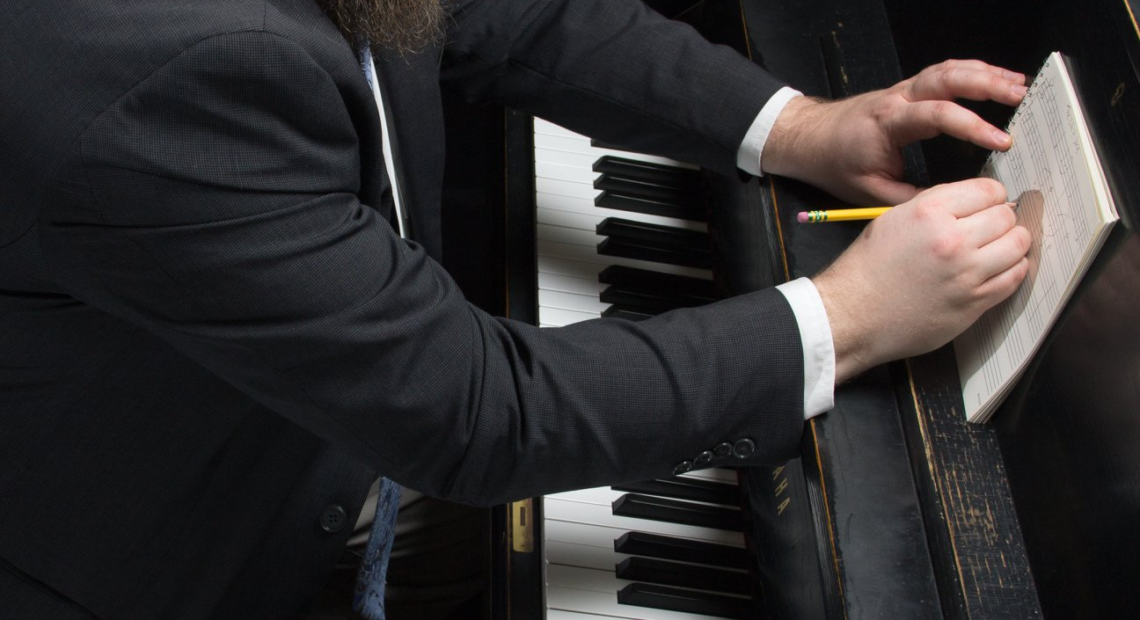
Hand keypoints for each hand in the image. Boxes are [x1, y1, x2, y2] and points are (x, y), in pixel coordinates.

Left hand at [763, 60, 1027, 204]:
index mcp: (888, 122)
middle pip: (947, 79)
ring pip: (948, 70)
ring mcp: (903, 89)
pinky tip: (995, 79)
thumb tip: (950, 207)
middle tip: (1020, 97)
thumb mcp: (870, 192)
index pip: (937, 115)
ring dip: (985, 74)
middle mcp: (897, 98)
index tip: (1000, 141)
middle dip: (987, 85)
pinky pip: (943, 73)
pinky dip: (971, 72)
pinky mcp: (908, 89)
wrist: (812, 139)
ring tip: (1019, 85)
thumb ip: (911, 199)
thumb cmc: (837, 164)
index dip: (972, 127)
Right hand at [812, 178, 1030, 381]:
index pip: (988, 190)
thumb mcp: (892, 220)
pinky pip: (1014, 278)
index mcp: (929, 212)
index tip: (988, 205)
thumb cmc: (866, 270)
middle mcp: (952, 239)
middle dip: (1002, 219)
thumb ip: (934, 205)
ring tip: (998, 248)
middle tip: (991, 228)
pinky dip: (1012, 270)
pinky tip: (998, 269)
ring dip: (1013, 244)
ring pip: (1018, 245)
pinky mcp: (974, 302)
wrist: (852, 315)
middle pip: (1006, 216)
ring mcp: (966, 273)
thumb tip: (971, 201)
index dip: (991, 196)